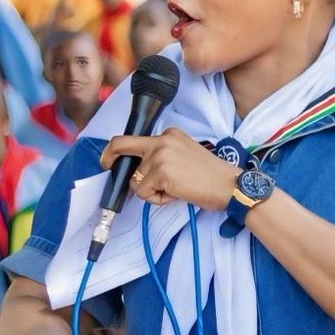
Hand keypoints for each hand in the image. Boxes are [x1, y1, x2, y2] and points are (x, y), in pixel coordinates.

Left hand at [100, 127, 238, 209]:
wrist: (229, 186)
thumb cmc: (211, 177)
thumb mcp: (184, 156)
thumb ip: (162, 158)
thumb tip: (138, 173)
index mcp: (169, 134)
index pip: (136, 138)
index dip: (119, 150)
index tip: (109, 157)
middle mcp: (162, 140)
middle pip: (121, 145)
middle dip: (109, 156)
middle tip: (105, 166)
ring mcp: (160, 155)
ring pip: (135, 181)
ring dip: (151, 192)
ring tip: (175, 191)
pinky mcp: (160, 172)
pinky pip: (144, 193)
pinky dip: (157, 199)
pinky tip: (176, 195)